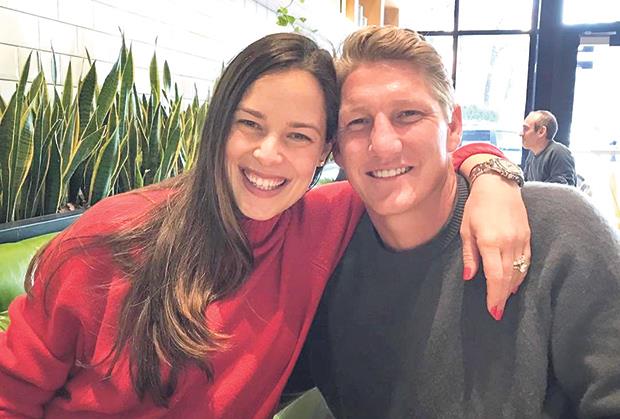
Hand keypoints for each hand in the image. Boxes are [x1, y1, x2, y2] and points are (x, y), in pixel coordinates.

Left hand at [460, 174, 530, 320]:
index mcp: (490, 241)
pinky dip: (521, 275)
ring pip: (519, 272)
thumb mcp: (466, 229)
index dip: (494, 296)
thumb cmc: (476, 206)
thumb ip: (470, 255)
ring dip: (512, 288)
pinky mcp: (528, 237)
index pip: (495, 276)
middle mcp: (508, 243)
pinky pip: (526, 261)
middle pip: (508, 278)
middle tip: (497, 312)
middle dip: (502, 297)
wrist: (498, 184)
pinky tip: (514, 283)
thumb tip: (469, 277)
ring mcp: (521, 240)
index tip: (492, 310)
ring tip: (503, 300)